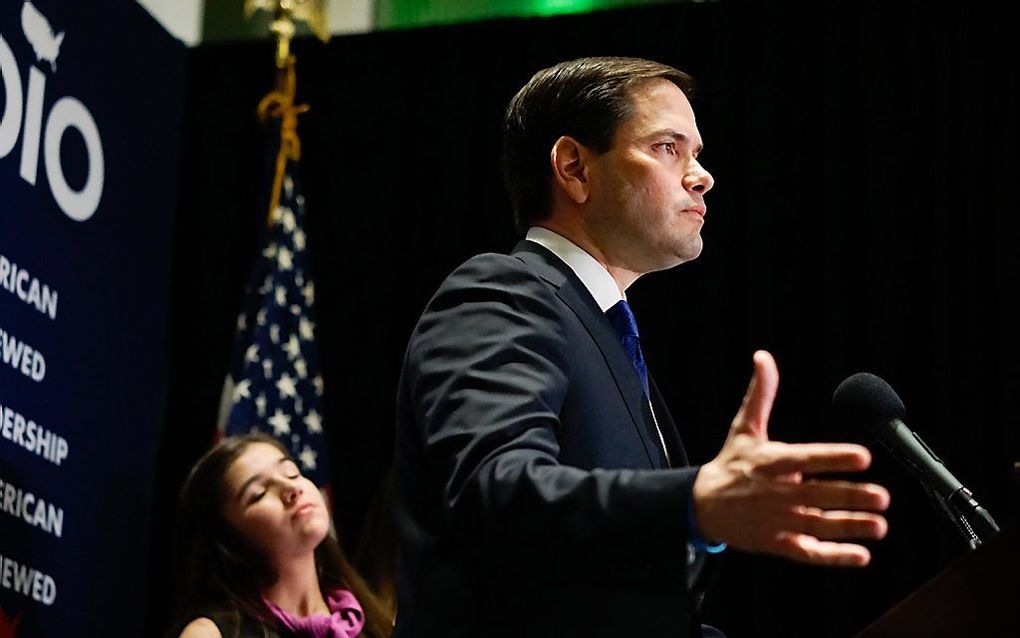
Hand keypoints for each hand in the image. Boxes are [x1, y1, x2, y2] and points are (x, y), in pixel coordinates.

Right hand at [692, 351, 889, 565]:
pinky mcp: (776, 543)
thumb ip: (760, 395)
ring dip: (850, 526)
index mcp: (770, 463)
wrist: (702, 505)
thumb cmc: (731, 463)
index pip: (806, 459)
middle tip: (882, 496)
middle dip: (851, 497)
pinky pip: (807, 553)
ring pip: (818, 525)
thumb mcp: (743, 429)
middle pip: (818, 495)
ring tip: (879, 525)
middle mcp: (775, 493)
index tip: (862, 457)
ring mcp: (776, 521)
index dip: (834, 459)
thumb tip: (763, 357)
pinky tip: (860, 556)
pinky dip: (832, 557)